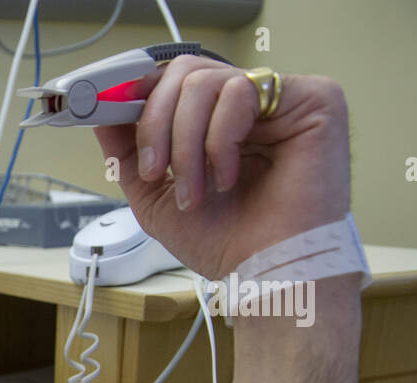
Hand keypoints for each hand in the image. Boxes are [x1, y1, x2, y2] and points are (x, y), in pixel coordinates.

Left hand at [94, 56, 352, 280]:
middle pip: (184, 73)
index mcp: (220, 120)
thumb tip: (102, 118)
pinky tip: (229, 177)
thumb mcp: (156, 198)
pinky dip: (221, 140)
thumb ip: (130, 155)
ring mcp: (284, 99)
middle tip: (155, 171)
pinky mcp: (314, 100)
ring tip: (195, 191)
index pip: (175, 79)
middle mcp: (253, 104)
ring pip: (206, 82)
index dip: (139, 93)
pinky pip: (241, 91)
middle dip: (156, 125)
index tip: (107, 112)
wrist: (263, 274)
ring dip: (186, 145)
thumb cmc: (225, 243)